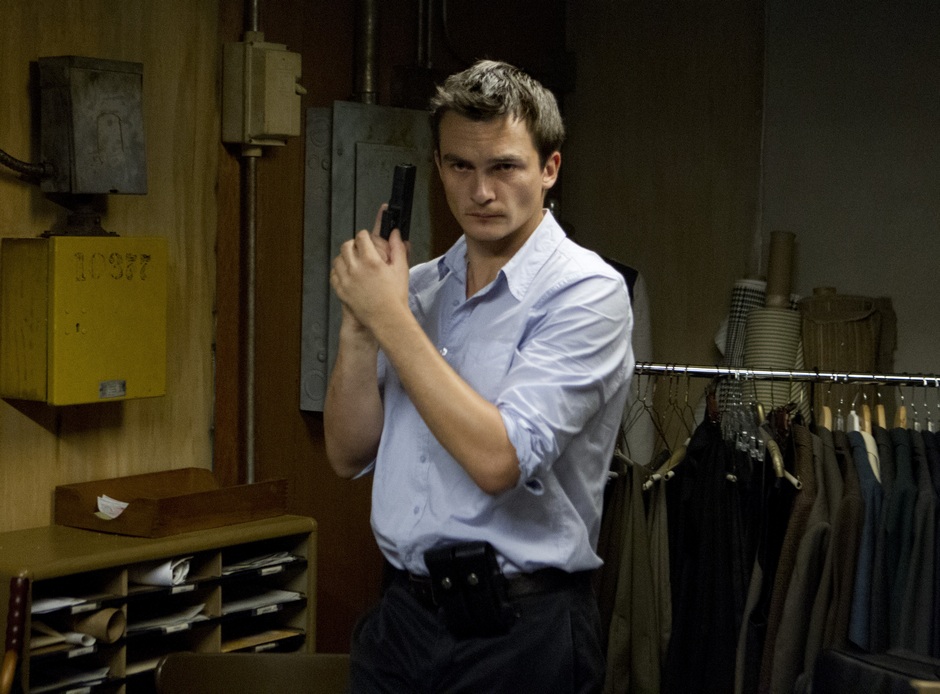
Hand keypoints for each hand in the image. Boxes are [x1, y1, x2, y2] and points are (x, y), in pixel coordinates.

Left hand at [330, 205, 409, 335]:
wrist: (387, 319)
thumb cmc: (396, 296)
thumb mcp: (401, 269)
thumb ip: (397, 248)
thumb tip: (395, 233)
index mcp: (371, 260)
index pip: (361, 237)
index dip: (364, 236)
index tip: (368, 240)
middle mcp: (356, 268)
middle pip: (346, 246)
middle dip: (353, 245)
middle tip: (360, 249)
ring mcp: (346, 280)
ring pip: (338, 259)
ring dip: (345, 257)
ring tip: (354, 262)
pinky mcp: (341, 291)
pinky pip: (334, 275)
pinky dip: (338, 271)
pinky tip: (347, 274)